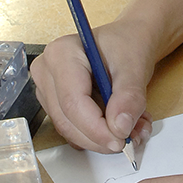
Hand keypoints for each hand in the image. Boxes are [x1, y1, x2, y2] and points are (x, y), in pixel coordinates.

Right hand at [31, 21, 154, 153]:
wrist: (128, 42)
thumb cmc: (127, 45)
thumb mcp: (135, 68)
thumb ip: (129, 97)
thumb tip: (120, 127)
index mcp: (62, 53)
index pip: (73, 102)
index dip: (96, 128)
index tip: (121, 140)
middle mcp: (47, 71)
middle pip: (67, 120)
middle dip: (100, 137)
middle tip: (131, 139)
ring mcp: (48, 90)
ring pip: (69, 130)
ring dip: (102, 138)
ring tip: (133, 128)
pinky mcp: (56, 105)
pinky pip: (73, 130)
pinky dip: (98, 136)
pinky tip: (120, 124)